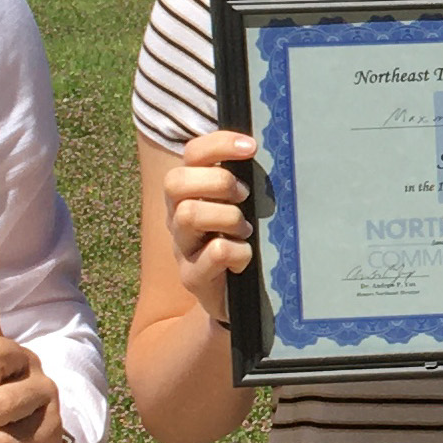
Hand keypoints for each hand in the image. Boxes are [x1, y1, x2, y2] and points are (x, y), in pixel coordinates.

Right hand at [162, 129, 259, 321]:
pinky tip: (246, 256)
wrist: (232, 298)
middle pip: (176, 182)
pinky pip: (216, 253)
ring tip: (246, 229)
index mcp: (188, 192)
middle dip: (217, 182)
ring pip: (189, 215)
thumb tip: (267, 148)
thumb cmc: (239, 242)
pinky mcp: (192, 276)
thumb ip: (243, 180)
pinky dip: (239, 251)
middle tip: (245, 195)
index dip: (218, 144)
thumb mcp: (240, 207)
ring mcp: (181, 247)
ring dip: (228, 217)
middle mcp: (176, 216)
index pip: (191, 155)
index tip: (252, 147)